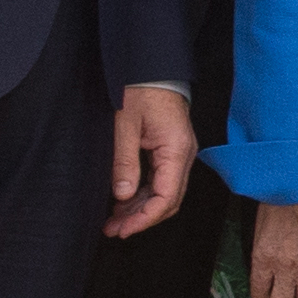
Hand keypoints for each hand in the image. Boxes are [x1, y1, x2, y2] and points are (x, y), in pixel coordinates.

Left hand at [106, 87, 199, 237]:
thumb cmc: (140, 90)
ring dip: (141, 209)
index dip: (145, 218)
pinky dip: (143, 194)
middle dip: (142, 218)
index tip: (124, 229)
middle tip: (114, 230)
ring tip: (114, 220)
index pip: (166, 197)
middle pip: (169, 200)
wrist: (152, 67)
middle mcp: (184, 155)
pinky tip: (124, 201)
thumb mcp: (125, 126)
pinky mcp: (171, 150)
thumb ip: (124, 162)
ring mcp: (179, 153)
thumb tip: (123, 195)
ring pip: (164, 192)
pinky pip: (161, 180)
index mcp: (176, 150)